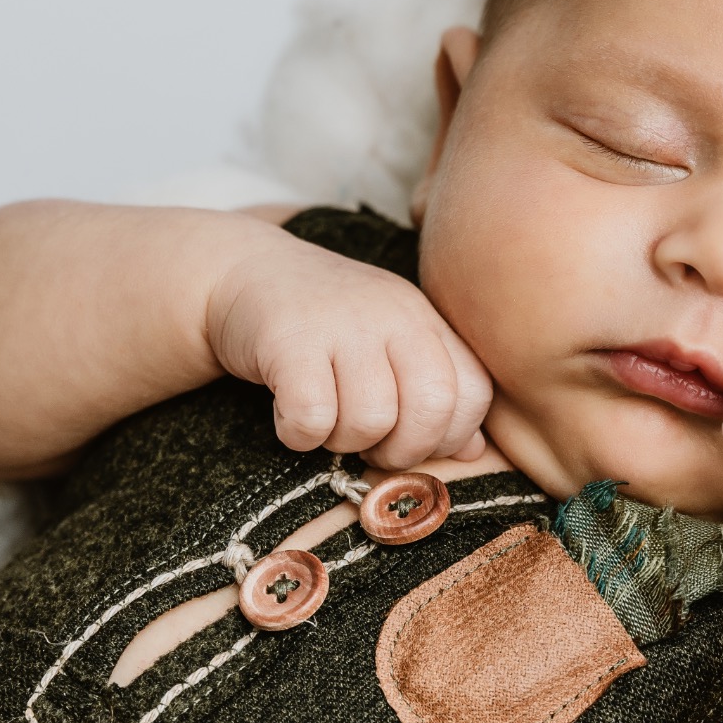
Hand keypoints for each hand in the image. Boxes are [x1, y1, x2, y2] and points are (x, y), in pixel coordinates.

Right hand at [207, 228, 492, 468]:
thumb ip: (436, 391)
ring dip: (343, 442)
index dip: (450, 436)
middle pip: (432, 409)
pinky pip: (312, 417)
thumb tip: (472, 450)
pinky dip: (299, 435)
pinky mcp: (289, 340)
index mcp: (426, 319)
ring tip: (324, 422)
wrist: (248, 271)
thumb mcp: (391, 345)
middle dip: (403, 450)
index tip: (411, 439)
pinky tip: (289, 417)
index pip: (474, 393)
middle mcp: (393, 315)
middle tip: (370, 446)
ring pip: (370, 420)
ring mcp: (341, 324)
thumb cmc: (328, 324)